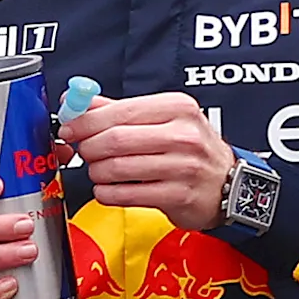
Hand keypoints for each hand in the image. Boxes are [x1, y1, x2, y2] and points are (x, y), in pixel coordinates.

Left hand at [65, 92, 231, 230]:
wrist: (229, 183)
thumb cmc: (190, 150)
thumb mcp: (163, 119)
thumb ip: (118, 109)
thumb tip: (75, 102)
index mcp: (177, 108)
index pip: (117, 112)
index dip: (84, 122)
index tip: (69, 128)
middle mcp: (184, 135)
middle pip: (114, 140)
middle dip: (89, 148)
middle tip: (84, 152)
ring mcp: (183, 167)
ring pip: (116, 168)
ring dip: (96, 172)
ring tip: (99, 170)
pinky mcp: (178, 196)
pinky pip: (125, 195)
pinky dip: (106, 193)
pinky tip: (108, 188)